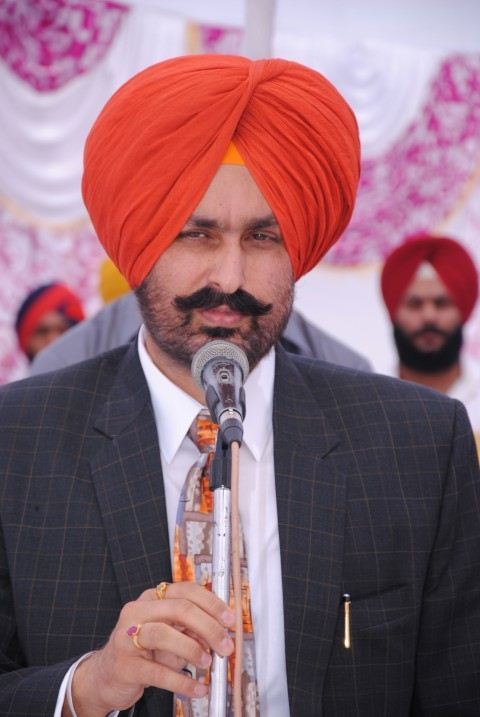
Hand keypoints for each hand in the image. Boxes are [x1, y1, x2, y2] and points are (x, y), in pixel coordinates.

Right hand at [68, 582, 234, 715]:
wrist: (105, 675)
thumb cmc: (143, 651)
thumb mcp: (168, 632)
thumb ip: (190, 628)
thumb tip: (221, 631)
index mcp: (152, 598)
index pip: (185, 590)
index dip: (211, 603)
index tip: (229, 619)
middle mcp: (137, 612)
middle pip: (178, 609)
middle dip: (208, 627)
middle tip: (225, 645)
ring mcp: (127, 638)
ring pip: (163, 634)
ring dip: (192, 649)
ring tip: (208, 662)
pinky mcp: (124, 666)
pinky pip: (157, 672)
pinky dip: (182, 681)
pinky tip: (197, 688)